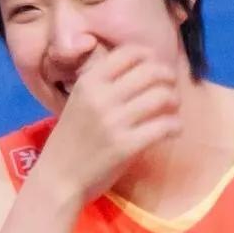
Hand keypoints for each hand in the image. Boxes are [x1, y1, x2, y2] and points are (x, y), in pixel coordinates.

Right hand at [32, 44, 180, 203]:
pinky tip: (173, 130)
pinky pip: (165, 125)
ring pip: (162, 96)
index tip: (157, 67)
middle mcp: (101, 96)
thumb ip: (103, 85)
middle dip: (168, 77)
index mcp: (89, 81)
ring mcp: (114, 121)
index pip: (130, 53)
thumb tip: (143, 70)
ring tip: (172, 110)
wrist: (57, 179)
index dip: (150, 57)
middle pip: (151, 71)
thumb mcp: (78, 101)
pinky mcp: (127, 146)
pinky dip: (175, 126)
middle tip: (170, 89)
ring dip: (174, 101)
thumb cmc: (70, 141)